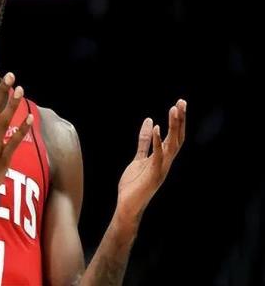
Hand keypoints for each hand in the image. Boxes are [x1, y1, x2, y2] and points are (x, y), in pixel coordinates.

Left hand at [115, 99, 186, 222]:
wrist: (128, 206)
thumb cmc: (134, 184)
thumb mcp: (139, 157)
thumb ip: (144, 141)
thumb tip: (149, 121)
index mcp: (163, 158)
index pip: (174, 136)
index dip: (178, 121)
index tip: (179, 104)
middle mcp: (165, 162)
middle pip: (177, 138)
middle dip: (180, 120)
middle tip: (182, 102)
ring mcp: (161, 168)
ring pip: (172, 145)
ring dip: (173, 127)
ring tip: (174, 109)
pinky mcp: (152, 174)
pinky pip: (157, 155)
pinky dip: (156, 141)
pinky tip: (155, 127)